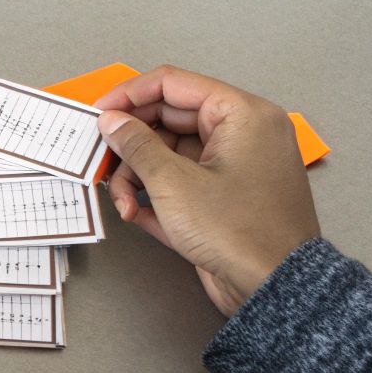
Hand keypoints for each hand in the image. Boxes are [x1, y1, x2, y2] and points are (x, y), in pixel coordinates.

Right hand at [94, 65, 318, 316]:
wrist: (273, 287)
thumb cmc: (238, 232)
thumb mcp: (172, 183)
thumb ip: (136, 145)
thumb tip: (112, 121)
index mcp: (242, 115)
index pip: (174, 85)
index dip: (129, 96)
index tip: (98, 113)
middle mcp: (243, 134)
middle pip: (169, 121)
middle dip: (131, 146)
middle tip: (102, 161)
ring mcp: (235, 166)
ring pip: (171, 154)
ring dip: (138, 177)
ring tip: (122, 203)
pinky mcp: (226, 196)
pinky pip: (182, 180)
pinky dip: (156, 194)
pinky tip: (135, 213)